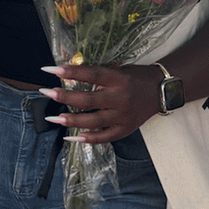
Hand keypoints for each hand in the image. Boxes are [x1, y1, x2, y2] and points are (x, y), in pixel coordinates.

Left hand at [37, 63, 161, 142]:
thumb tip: (68, 73)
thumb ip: (98, 73)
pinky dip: (88, 139)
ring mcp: (123, 115)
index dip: (71, 72)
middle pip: (89, 99)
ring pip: (94, 120)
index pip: (91, 74)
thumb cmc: (136, 77)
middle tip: (47, 93)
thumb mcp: (119, 69)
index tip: (51, 69)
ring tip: (54, 118)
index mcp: (119, 78)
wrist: (162, 90)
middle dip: (65, 97)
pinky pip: (104, 137)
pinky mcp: (126, 129)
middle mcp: (121, 97)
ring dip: (71, 120)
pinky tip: (72, 137)